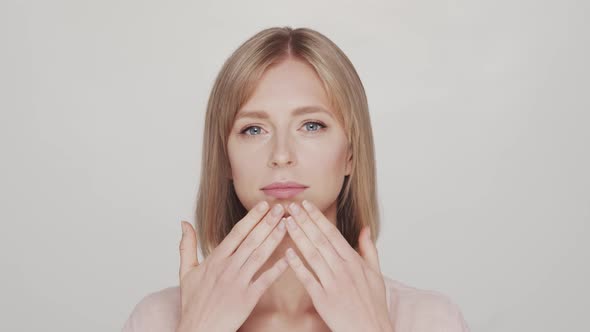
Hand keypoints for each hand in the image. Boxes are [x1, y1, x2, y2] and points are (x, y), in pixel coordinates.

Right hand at [176, 201, 287, 331]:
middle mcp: (227, 267)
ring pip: (260, 255)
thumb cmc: (193, 304)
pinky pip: (265, 280)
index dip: (252, 217)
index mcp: (215, 259)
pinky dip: (277, 269)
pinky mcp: (247, 298)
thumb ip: (186, 245)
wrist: (197, 330)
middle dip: (268, 222)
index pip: (237, 232)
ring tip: (287, 224)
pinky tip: (289, 258)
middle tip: (282, 208)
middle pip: (251, 240)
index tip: (265, 205)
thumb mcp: (186, 272)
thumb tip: (184, 223)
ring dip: (274, 238)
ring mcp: (238, 282)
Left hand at [283, 200, 393, 331]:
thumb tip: (366, 228)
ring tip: (286, 223)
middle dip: (304, 221)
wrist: (371, 330)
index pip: (332, 233)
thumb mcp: (376, 273)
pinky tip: (287, 253)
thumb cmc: (373, 304)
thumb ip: (369, 249)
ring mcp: (333, 283)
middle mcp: (343, 269)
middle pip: (320, 240)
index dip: (317, 217)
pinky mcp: (323, 299)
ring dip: (298, 237)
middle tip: (290, 206)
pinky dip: (297, 265)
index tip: (305, 205)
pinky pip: (307, 279)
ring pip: (312, 255)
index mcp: (354, 261)